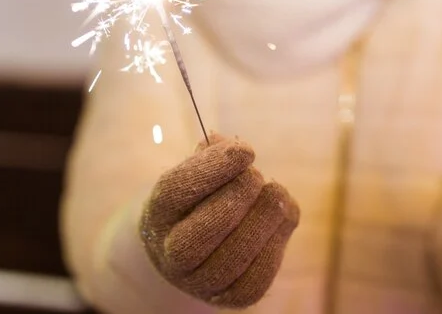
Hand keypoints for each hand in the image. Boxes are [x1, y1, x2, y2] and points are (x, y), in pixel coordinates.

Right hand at [140, 134, 299, 307]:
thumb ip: (212, 153)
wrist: (190, 251)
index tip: (246, 151)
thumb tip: (231, 144)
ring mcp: (201, 281)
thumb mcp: (196, 172)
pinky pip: (260, 272)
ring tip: (275, 192)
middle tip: (256, 175)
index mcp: (157, 214)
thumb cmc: (199, 198)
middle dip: (242, 193)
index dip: (214, 167)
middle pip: (208, 225)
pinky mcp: (233, 297)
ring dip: (266, 215)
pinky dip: (279, 238)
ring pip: (237, 253)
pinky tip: (284, 215)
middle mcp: (172, 254)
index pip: (178, 189)